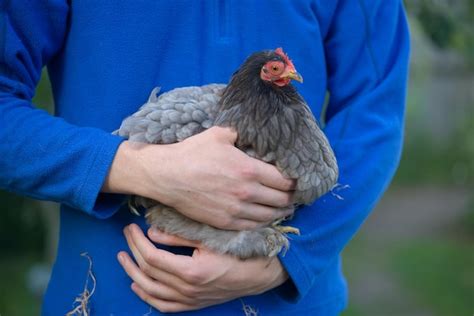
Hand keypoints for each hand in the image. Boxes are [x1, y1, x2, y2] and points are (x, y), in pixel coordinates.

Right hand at [104, 127, 295, 229]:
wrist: (168, 176)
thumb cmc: (192, 153)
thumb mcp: (219, 135)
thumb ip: (240, 133)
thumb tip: (251, 131)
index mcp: (249, 170)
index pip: (284, 180)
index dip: (295, 180)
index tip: (297, 179)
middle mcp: (247, 192)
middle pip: (282, 199)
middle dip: (292, 197)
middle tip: (295, 194)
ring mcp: (236, 210)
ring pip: (270, 215)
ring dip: (282, 211)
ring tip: (286, 207)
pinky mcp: (225, 222)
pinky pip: (253, 225)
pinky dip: (264, 221)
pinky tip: (267, 217)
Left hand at [118, 224, 288, 312]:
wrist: (261, 273)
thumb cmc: (240, 250)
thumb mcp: (212, 237)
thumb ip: (181, 236)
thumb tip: (152, 231)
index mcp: (191, 271)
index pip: (152, 257)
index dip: (137, 242)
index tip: (131, 227)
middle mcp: (188, 290)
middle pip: (148, 272)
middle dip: (132, 252)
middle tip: (126, 235)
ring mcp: (190, 300)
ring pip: (151, 291)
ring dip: (133, 274)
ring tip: (123, 258)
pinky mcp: (194, 304)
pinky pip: (164, 306)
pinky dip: (148, 297)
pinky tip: (138, 286)